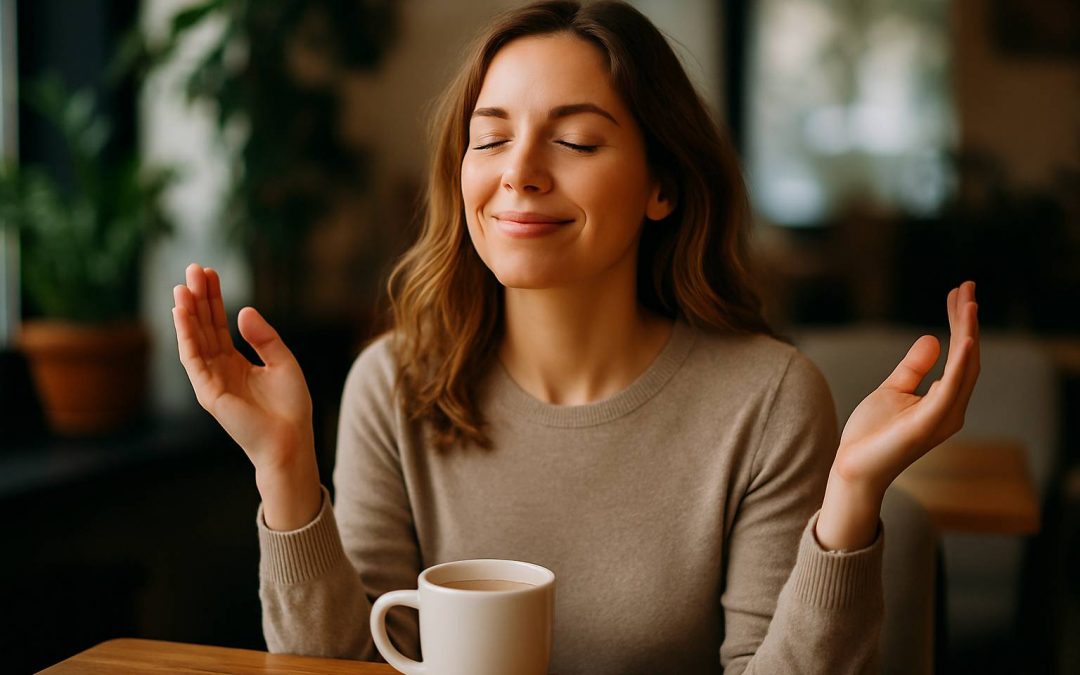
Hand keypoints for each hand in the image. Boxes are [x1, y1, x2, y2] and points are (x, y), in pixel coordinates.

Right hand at [172, 263, 320, 528]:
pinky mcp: (208, 392)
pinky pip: (192, 358)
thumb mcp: (283, 362)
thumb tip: (243, 310)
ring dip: (186, 312)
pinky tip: (182, 313)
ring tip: (183, 285)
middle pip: (203, 327)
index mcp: (235, 363)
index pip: (218, 325)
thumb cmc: (290, 407)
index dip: (213, 299)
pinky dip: (186, 335)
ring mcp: (211, 380)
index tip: (209, 272)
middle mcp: (219, 369)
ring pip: (193, 339)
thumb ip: (264, 337)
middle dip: (197, 298)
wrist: (291, 440)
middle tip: (192, 268)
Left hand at [816, 281, 979, 549]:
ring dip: (969, 334)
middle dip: (967, 320)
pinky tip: (965, 340)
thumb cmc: (873, 433)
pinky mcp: (928, 424)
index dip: (961, 322)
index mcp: (945, 400)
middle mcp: (953, 408)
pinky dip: (961, 363)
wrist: (853, 467)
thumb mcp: (893, 389)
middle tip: (967, 286)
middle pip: (969, 356)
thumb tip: (932, 338)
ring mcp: (943, 417)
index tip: (958, 292)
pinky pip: (951, 389)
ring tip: (970, 304)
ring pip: (966, 368)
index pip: (961, 354)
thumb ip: (914, 367)